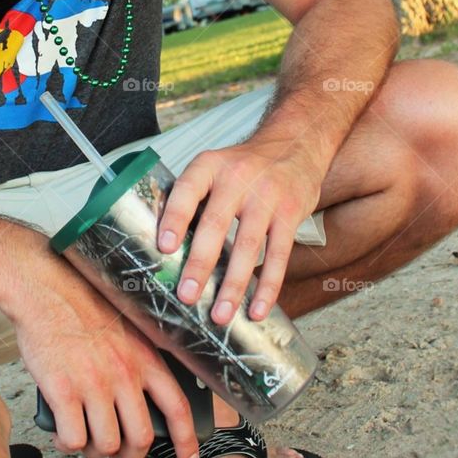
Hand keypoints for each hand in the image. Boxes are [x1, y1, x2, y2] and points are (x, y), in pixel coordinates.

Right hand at [12, 262, 199, 457]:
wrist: (44, 290)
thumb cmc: (80, 306)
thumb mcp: (127, 330)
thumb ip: (137, 362)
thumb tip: (139, 399)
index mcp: (145, 358)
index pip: (178, 408)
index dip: (186, 441)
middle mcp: (124, 374)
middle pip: (140, 438)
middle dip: (129, 455)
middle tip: (117, 452)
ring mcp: (94, 385)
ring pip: (106, 445)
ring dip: (95, 451)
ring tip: (85, 439)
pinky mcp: (63, 391)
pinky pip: (74, 439)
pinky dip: (68, 444)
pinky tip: (63, 433)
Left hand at [157, 137, 323, 324]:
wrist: (295, 143)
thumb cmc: (244, 165)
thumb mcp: (215, 166)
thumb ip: (193, 198)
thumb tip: (163, 248)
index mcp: (209, 166)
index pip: (186, 191)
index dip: (174, 218)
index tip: (164, 248)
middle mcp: (237, 178)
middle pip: (215, 225)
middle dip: (199, 264)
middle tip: (187, 295)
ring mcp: (266, 196)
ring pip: (248, 246)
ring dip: (233, 285)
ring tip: (220, 315)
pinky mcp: (290, 214)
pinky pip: (279, 255)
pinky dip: (268, 286)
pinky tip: (257, 309)